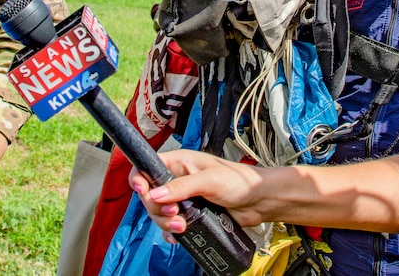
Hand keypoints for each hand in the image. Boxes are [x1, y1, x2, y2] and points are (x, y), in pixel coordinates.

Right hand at [131, 149, 266, 235]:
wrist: (259, 202)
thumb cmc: (240, 181)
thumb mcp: (210, 180)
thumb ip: (182, 187)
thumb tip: (156, 194)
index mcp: (180, 162)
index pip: (147, 166)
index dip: (139, 179)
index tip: (142, 192)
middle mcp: (178, 179)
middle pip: (150, 195)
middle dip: (158, 208)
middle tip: (176, 214)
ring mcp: (184, 198)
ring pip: (160, 213)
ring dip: (167, 222)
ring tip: (183, 226)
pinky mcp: (191, 214)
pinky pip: (171, 225)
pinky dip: (172, 232)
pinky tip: (179, 235)